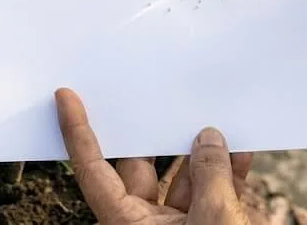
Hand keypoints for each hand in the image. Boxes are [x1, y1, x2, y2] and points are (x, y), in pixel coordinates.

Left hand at [55, 88, 252, 224]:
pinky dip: (227, 173)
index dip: (78, 132)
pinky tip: (241, 152)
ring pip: (182, 178)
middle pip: (140, 167)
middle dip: (153, 134)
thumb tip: (210, 138)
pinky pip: (211, 193)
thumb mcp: (215, 219)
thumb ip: (211, 175)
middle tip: (156, 96)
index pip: (93, 170)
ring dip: (202, 152)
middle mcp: (144, 224)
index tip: (65, 96)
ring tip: (217, 121)